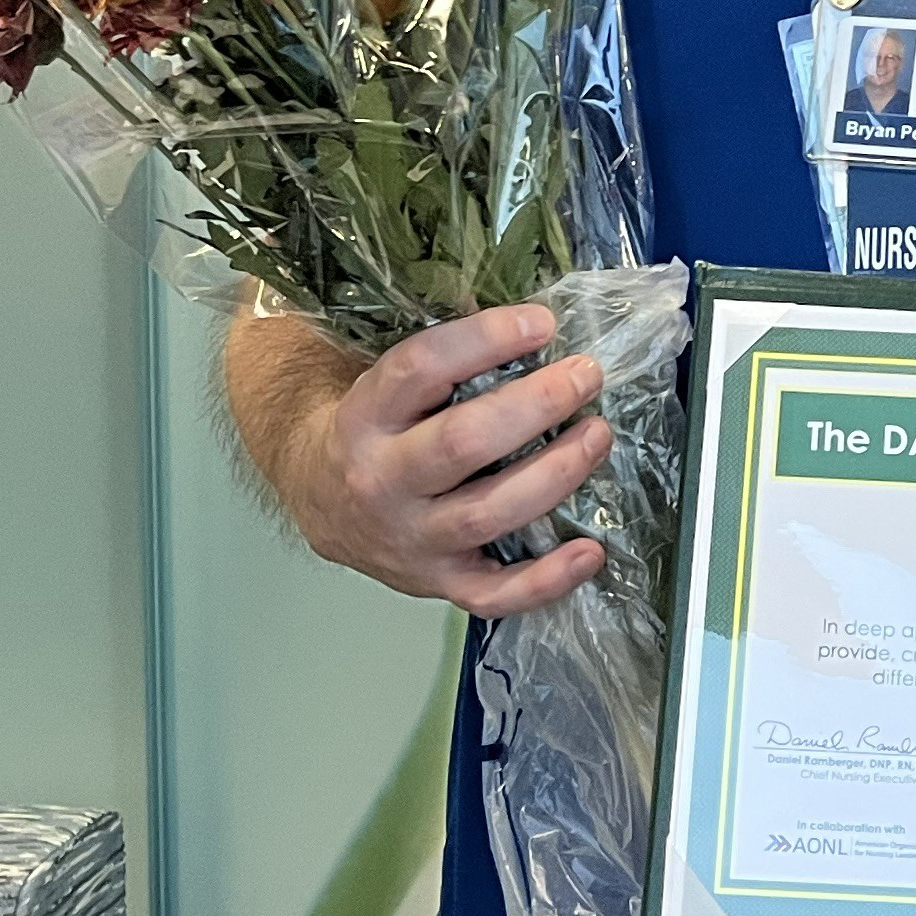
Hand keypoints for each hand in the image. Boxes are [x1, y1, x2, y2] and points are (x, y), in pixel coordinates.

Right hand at [288, 304, 614, 617]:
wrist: (318, 496)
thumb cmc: (378, 425)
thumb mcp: (391, 381)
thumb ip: (452, 356)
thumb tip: (536, 322)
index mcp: (369, 414)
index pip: (422, 368)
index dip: (485, 340)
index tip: (543, 323)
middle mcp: (382, 479)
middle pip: (462, 443)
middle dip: (536, 406)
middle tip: (585, 376)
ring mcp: (409, 538)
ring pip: (487, 513)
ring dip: (555, 474)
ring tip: (598, 435)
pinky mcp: (434, 582)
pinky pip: (493, 593)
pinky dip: (547, 580)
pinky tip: (591, 552)